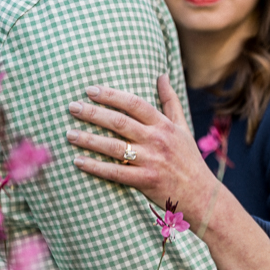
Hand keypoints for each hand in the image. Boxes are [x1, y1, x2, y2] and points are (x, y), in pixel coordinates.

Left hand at [66, 75, 215, 210]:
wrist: (201, 194)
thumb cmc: (189, 159)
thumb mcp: (183, 127)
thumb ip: (170, 101)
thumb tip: (162, 75)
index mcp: (164, 125)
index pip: (134, 104)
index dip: (110, 95)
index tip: (90, 90)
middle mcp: (157, 140)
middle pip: (119, 122)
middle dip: (92, 113)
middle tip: (72, 107)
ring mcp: (150, 161)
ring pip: (113, 147)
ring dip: (88, 139)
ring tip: (69, 133)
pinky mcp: (145, 181)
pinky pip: (115, 172)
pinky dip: (95, 167)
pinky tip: (78, 161)